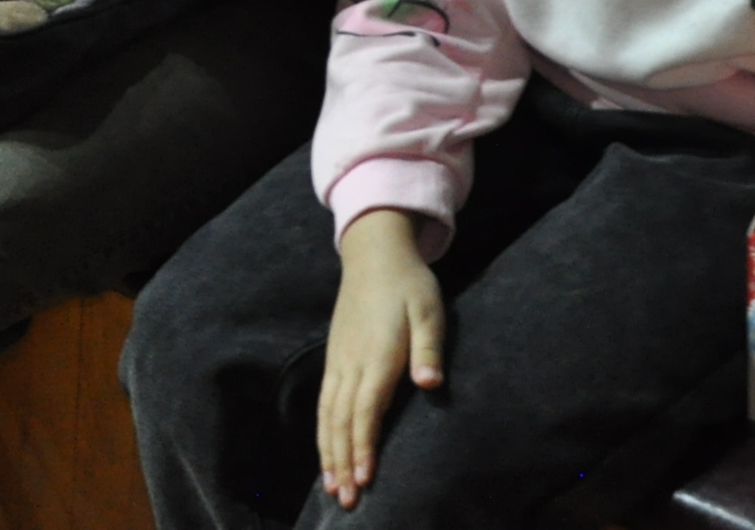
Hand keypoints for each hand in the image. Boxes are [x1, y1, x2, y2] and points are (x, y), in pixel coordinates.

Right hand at [317, 210, 445, 508]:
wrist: (374, 254)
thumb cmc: (409, 285)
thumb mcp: (429, 310)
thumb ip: (429, 348)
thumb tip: (431, 383)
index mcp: (377, 355)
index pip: (366, 410)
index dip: (364, 447)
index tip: (364, 480)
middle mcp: (352, 363)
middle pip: (342, 421)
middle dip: (342, 462)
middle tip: (346, 501)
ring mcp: (339, 361)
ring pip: (328, 416)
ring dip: (329, 453)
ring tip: (331, 488)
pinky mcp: (335, 358)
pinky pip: (324, 403)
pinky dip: (323, 432)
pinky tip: (326, 452)